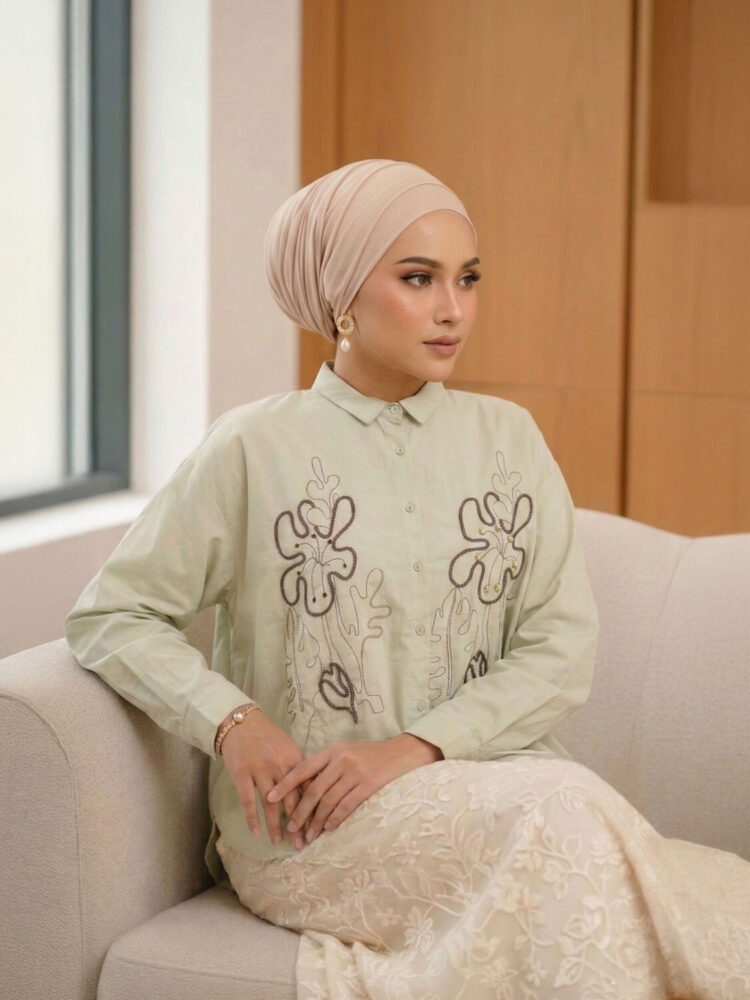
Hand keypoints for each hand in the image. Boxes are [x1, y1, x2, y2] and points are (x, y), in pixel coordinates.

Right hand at [219, 709, 306, 848]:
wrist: (242, 723)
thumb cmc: (268, 737)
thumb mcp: (289, 749)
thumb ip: (300, 770)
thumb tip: (314, 793)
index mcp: (296, 760)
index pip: (308, 790)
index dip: (312, 811)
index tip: (315, 829)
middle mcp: (281, 767)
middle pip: (292, 801)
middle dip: (297, 824)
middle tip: (301, 843)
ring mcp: (261, 771)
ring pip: (271, 805)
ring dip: (275, 825)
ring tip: (278, 841)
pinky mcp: (242, 774)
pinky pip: (248, 801)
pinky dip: (252, 818)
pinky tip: (256, 832)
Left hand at [267, 733, 442, 845]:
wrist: (402, 752)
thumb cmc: (371, 754)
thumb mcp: (347, 752)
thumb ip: (328, 766)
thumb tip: (304, 786)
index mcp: (332, 751)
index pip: (303, 769)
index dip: (285, 784)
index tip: (270, 798)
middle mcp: (341, 760)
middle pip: (314, 790)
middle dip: (300, 811)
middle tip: (290, 828)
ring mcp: (355, 772)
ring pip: (328, 802)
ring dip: (316, 821)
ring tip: (308, 836)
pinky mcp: (369, 785)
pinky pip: (346, 806)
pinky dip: (335, 819)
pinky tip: (328, 829)